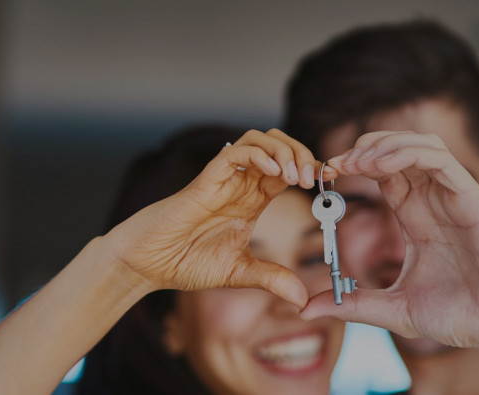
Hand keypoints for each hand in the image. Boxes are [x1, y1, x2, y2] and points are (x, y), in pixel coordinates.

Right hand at [102, 129, 334, 307]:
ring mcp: (225, 179)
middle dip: (302, 154)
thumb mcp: (240, 273)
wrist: (148, 264)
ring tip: (296, 176)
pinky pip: (235, 153)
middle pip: (279, 146)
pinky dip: (258, 155)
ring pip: (260, 140)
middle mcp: (242, 184)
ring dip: (284, 151)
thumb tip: (303, 298)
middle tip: (314, 179)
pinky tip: (273, 172)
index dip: (311, 170)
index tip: (329, 182)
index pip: (290, 170)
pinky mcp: (206, 180)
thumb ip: (272, 279)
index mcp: (253, 200)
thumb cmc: (185, 262)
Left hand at [301, 131, 478, 356]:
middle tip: (335, 164)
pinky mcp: (474, 198)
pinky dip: (408, 153)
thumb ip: (354, 304)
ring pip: (419, 146)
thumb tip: (307, 308)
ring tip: (355, 161)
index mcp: (418, 217)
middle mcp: (435, 200)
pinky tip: (380, 165)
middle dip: (363, 149)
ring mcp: (455, 196)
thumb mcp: (395, 310)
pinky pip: (440, 160)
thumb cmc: (462, 316)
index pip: (383, 174)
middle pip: (397, 150)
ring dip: (384, 145)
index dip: (353, 167)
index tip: (325, 176)